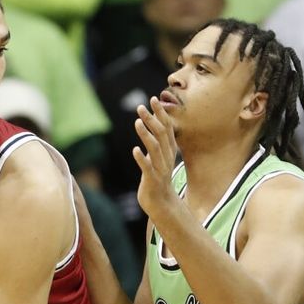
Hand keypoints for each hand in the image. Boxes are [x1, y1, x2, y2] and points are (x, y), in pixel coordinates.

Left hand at [132, 96, 180, 221]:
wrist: (162, 205)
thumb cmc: (157, 179)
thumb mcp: (159, 158)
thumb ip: (156, 142)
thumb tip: (150, 124)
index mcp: (169, 151)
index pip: (167, 128)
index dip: (161, 113)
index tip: (154, 99)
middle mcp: (166, 157)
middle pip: (161, 134)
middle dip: (152, 119)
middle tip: (141, 107)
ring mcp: (160, 169)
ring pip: (155, 148)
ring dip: (146, 135)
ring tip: (137, 122)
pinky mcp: (152, 180)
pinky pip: (147, 168)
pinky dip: (141, 159)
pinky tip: (134, 150)